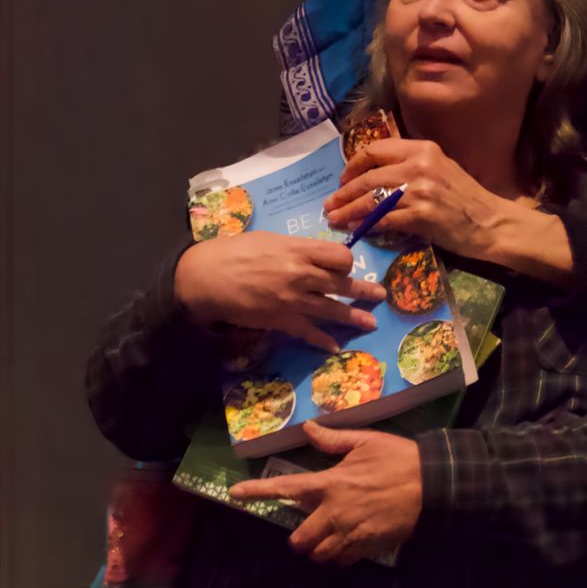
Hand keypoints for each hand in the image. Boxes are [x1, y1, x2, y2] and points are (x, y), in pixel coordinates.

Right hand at [173, 232, 385, 349]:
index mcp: (299, 250)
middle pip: (343, 284)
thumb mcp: (268, 240)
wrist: (206, 277)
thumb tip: (312, 255)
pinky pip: (309, 332)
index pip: (340, 256)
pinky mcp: (281, 320)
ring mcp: (293, 299)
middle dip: (364, 290)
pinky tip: (334, 347)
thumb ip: (294, 248)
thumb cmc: (234, 251)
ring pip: (332, 310)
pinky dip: (323, 341)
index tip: (344, 267)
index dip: (346, 262)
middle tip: (380, 294)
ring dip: (354, 317)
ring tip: (371, 323)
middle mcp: (302, 274)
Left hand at [230, 422, 423, 564]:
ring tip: (328, 539)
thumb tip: (307, 428)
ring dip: (319, 549)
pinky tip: (348, 544)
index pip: (285, 489)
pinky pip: (343, 560)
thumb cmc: (397, 458)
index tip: (234, 494)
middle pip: (300, 540)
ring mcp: (351, 532)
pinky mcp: (368, 546)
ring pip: (320, 555)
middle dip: (300, 538)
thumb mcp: (365, 441)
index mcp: (330, 483)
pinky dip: (340, 556)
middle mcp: (334, 512)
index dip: (257, 491)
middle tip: (310, 529)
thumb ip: (332, 440)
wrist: (432, 483)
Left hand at [326, 138, 518, 259]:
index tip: (343, 180)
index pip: (375, 149)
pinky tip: (356, 230)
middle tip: (329, 204)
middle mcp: (419, 165)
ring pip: (371, 200)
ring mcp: (420, 190)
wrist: (491, 223)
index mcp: (422, 149)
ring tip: (334, 219)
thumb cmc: (467, 198)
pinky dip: (365, 226)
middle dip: (343, 192)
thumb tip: (375, 176)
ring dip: (348, 211)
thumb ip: (411, 166)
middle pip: (368, 176)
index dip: (353, 165)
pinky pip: (383, 220)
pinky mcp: (421, 216)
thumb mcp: (441, 169)